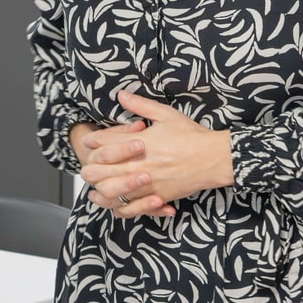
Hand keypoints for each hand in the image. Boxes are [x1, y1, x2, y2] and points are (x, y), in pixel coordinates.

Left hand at [79, 92, 232, 217]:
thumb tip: (121, 94)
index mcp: (137, 143)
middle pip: (99, 170)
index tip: (90, 141)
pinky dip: (119, 205)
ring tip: (96, 186)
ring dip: (99, 188)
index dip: (93, 141)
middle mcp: (137, 164)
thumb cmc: (191, 136)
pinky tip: (116, 201)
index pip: (103, 143)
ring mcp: (145, 183)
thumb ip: (140, 105)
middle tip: (89, 164)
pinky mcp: (155, 197)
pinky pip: (130, 207)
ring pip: (110, 191)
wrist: (213, 159)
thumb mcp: (165, 114)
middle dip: (90, 167)